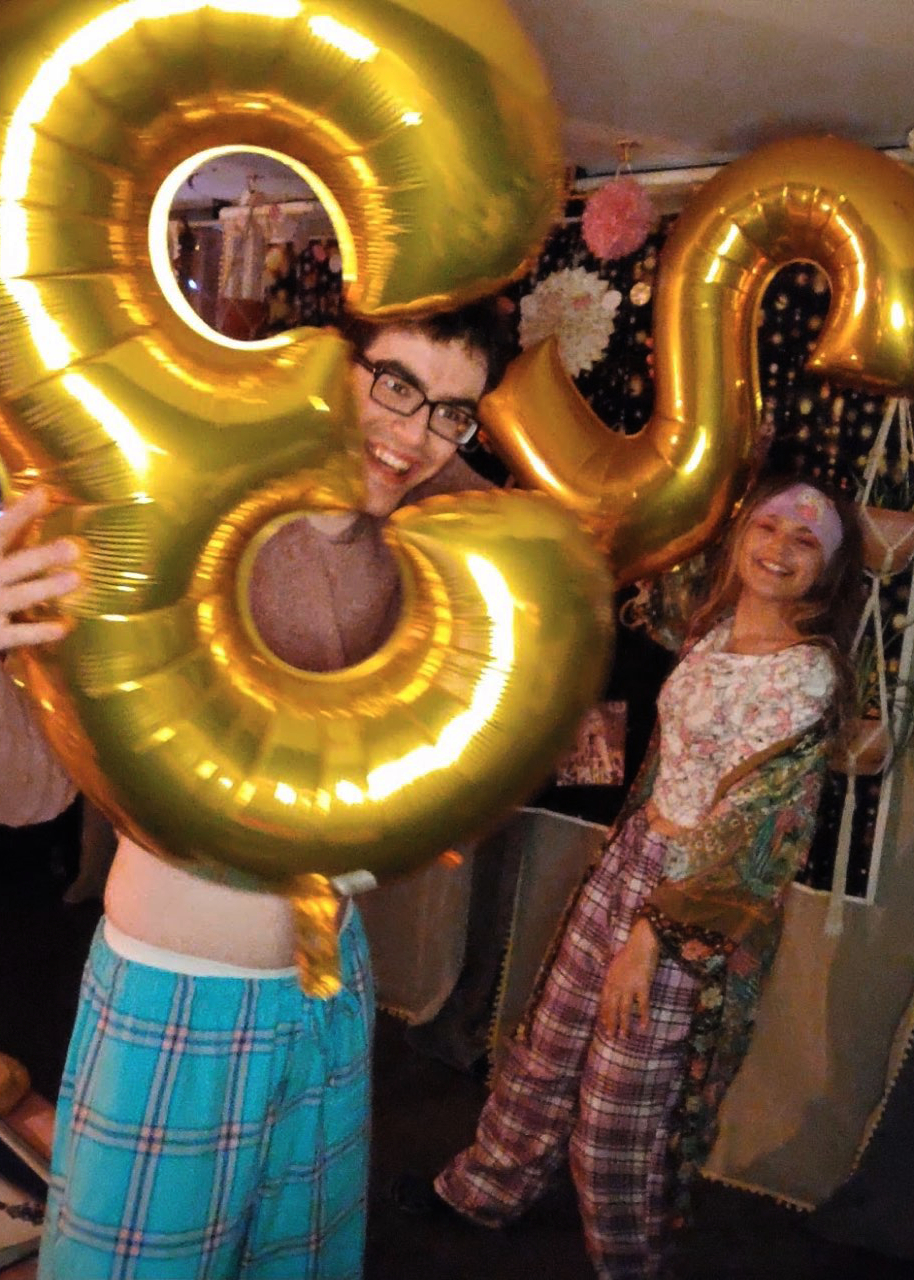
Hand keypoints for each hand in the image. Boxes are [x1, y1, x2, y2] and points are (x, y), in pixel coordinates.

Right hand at [0, 489, 79, 649]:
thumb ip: (17, 529)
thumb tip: (46, 493)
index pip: (3, 530)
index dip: (21, 512)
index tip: (44, 493)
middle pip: (15, 564)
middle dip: (43, 556)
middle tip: (74, 547)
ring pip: (20, 596)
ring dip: (47, 588)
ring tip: (76, 579)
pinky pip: (20, 634)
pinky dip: (41, 631)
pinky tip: (66, 625)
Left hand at [599, 917, 659, 1037]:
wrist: (641, 943)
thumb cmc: (631, 950)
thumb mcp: (616, 963)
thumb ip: (614, 976)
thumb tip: (612, 985)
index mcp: (610, 979)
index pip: (604, 1000)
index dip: (604, 1013)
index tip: (603, 1024)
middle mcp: (616, 984)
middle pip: (612, 1007)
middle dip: (610, 1023)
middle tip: (611, 1037)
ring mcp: (628, 986)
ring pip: (624, 1009)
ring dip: (624, 1024)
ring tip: (623, 1036)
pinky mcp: (642, 986)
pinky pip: (642, 1005)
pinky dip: (643, 1016)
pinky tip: (643, 1026)